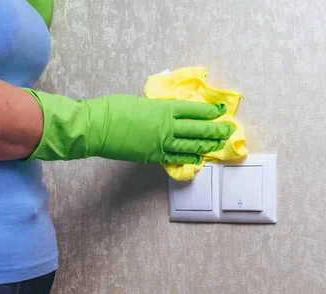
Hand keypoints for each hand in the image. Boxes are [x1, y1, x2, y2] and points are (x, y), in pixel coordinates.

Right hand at [25, 90, 234, 164]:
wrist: (97, 128)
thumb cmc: (112, 109)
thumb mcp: (138, 102)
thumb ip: (155, 108)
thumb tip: (163, 111)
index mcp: (164, 108)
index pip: (194, 110)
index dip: (209, 111)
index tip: (221, 111)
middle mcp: (167, 126)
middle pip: (197, 128)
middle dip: (215, 129)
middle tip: (229, 130)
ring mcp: (161, 143)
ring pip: (190, 144)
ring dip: (207, 145)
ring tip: (219, 145)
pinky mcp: (152, 156)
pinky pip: (175, 158)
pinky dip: (188, 158)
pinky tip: (198, 159)